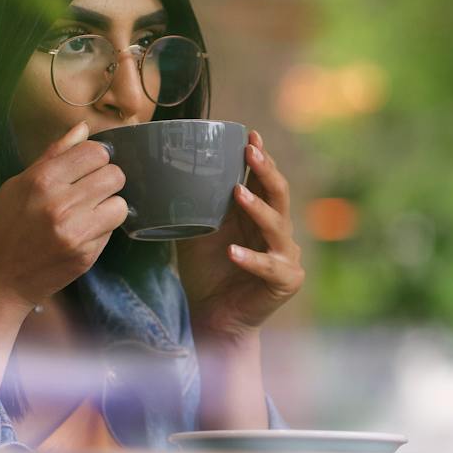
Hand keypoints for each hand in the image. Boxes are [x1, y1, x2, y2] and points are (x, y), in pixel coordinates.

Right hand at [0, 121, 126, 317]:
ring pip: (120, 204)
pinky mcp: (86, 256)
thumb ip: (53, 155)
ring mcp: (76, 232)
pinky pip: (111, 231)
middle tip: (90, 190)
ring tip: (88, 212)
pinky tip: (81, 233)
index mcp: (42, 180)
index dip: (94, 157)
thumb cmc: (0, 229)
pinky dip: (101, 229)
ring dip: (109, 206)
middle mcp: (62, 204)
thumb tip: (83, 128)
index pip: (95, 152)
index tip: (86, 167)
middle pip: (115, 175)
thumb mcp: (16, 185)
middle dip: (106, 180)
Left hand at [177, 129, 304, 340]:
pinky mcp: (285, 280)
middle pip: (278, 194)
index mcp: (259, 216)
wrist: (215, 317)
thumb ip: (195, 206)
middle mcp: (278, 231)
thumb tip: (167, 173)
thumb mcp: (199, 232)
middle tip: (250, 151)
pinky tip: (232, 252)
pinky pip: (268, 266)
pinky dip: (249, 258)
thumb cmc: (209, 272)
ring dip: (257, 208)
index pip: (264, 181)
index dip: (261, 158)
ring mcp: (285, 255)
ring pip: (277, 226)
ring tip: (237, 192)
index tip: (250, 134)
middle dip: (265, 171)